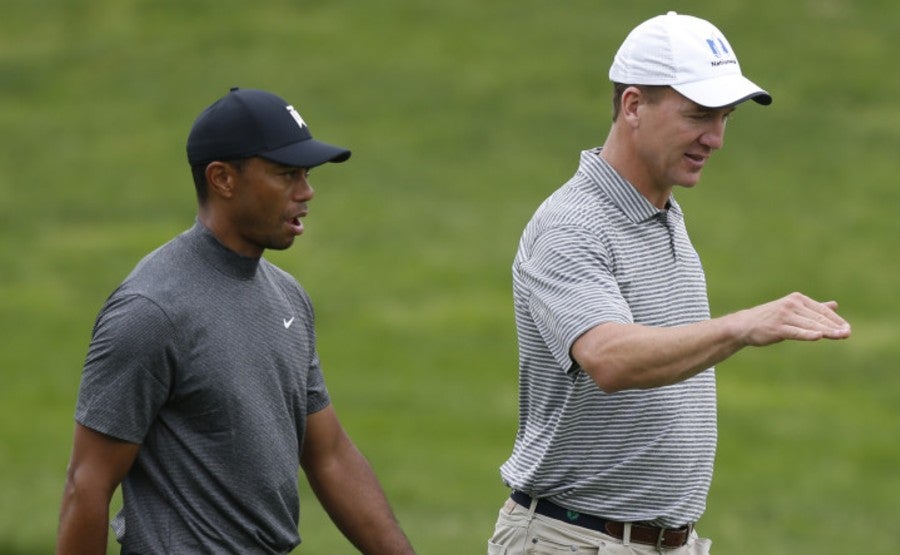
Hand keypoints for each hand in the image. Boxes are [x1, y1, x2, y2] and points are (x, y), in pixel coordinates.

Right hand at [733, 292, 850, 346]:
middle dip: (834, 326)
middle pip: (818, 317)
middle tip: (848, 333)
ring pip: (810, 325)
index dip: (835, 320)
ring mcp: (784, 316)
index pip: (821, 310)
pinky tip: (819, 336)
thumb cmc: (770, 318)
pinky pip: (796, 332)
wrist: (745, 325)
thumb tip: (835, 305)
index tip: (847, 328)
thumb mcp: (793, 310)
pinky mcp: (777, 328)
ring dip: (827, 331)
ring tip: (841, 336)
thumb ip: (814, 308)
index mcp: (797, 299)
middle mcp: (791, 304)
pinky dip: (807, 334)